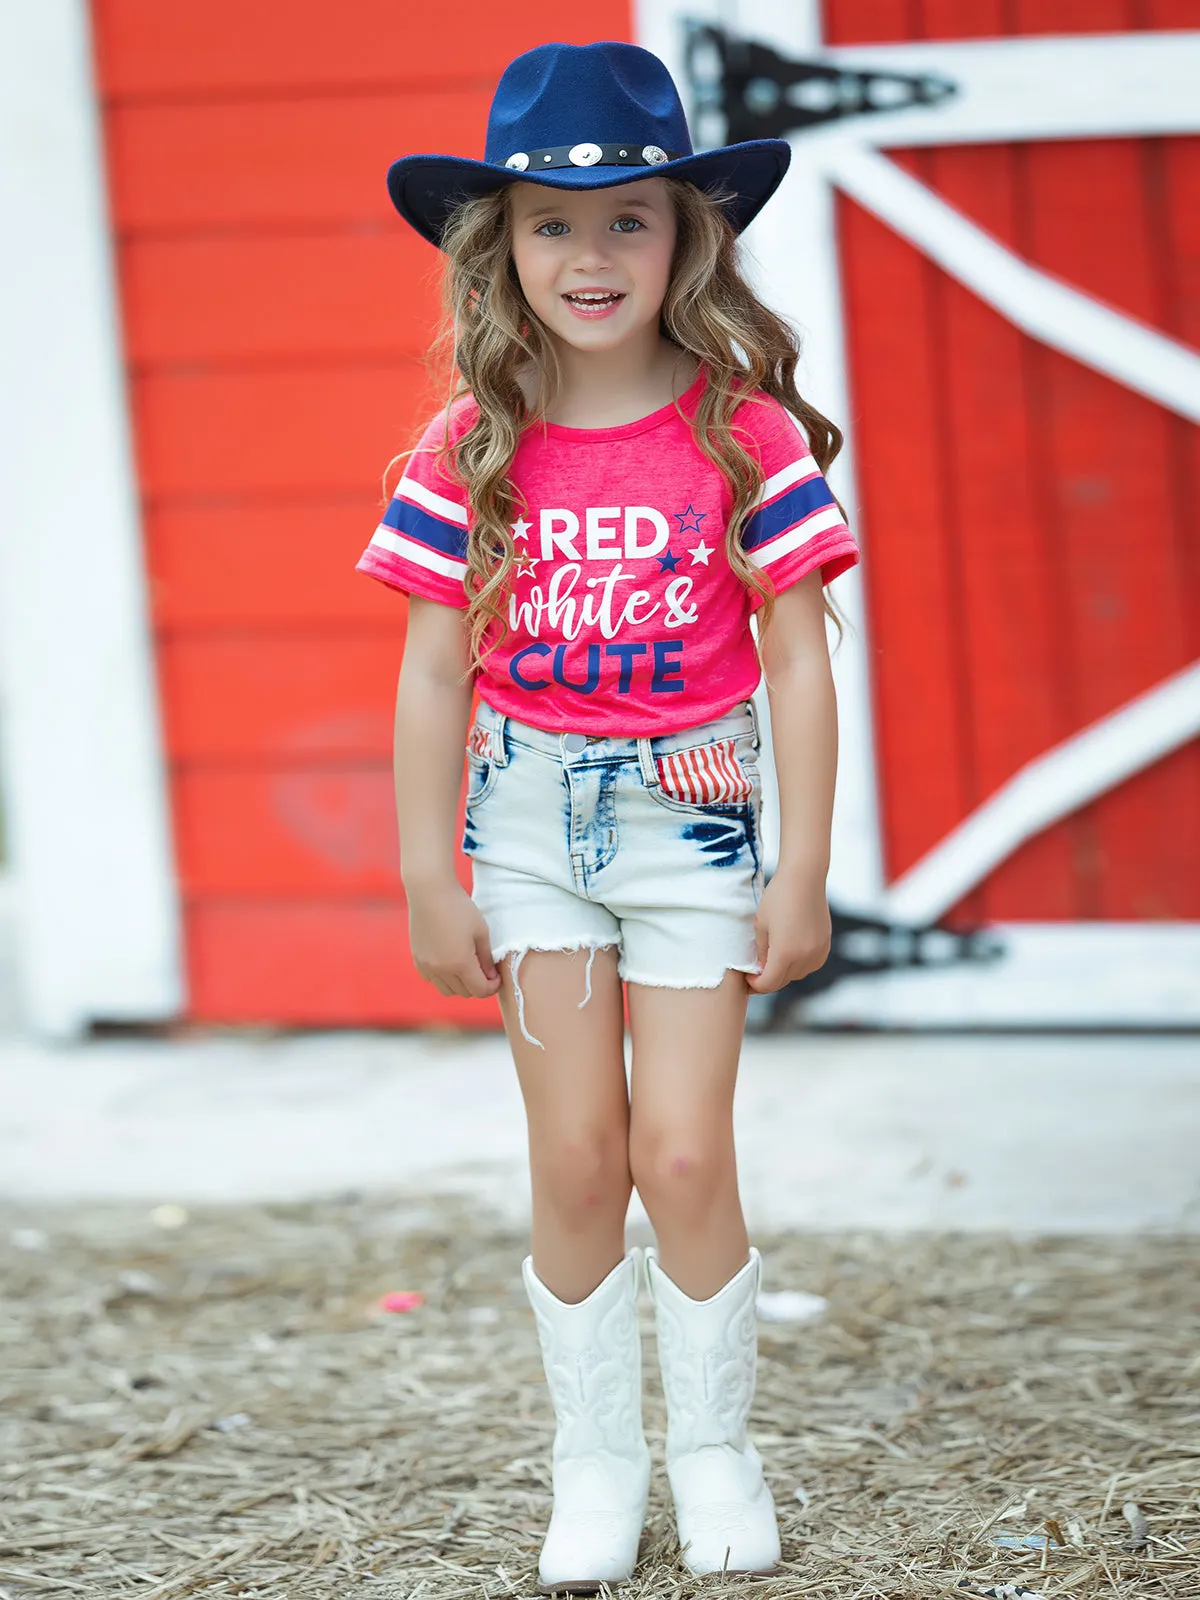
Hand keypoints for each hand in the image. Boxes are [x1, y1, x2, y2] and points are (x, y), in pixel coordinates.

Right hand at [406, 880, 500, 999]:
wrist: (430, 892)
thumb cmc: (459, 908)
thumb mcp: (481, 932)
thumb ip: (487, 959)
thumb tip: (491, 977)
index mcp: (460, 963)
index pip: (480, 990)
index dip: (492, 987)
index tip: (496, 977)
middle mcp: (441, 970)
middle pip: (464, 992)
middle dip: (477, 985)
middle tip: (484, 970)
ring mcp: (426, 966)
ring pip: (447, 990)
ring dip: (460, 984)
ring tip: (467, 967)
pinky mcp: (418, 960)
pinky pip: (433, 980)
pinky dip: (443, 978)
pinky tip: (449, 961)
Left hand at [746, 868, 831, 993]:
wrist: (804, 878)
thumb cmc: (777, 898)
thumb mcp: (760, 926)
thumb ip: (760, 952)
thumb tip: (760, 970)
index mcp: (785, 954)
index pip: (768, 984)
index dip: (754, 985)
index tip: (746, 978)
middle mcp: (805, 957)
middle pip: (782, 981)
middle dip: (767, 980)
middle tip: (754, 972)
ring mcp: (818, 952)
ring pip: (797, 975)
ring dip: (783, 973)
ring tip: (771, 960)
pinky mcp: (825, 945)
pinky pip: (810, 965)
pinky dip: (798, 964)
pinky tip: (789, 953)